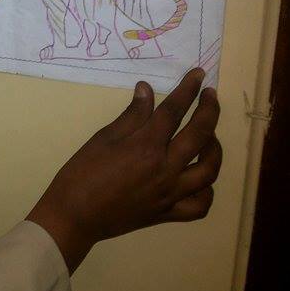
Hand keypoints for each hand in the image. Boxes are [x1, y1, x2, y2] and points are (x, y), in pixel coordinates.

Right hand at [26, 68, 221, 272]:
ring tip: (209, 135)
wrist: (75, 216)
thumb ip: (131, 115)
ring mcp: (171, 193)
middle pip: (200, 135)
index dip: (188, 89)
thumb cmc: (82, 173)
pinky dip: (206, 189)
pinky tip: (198, 177)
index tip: (198, 74)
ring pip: (209, 170)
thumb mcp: (103, 138)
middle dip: (209, 110)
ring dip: (214, 148)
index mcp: (146, 147)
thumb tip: (146, 90)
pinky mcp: (169, 213)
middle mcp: (166, 169)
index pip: (174, 111)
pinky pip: (200, 204)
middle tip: (209, 95)